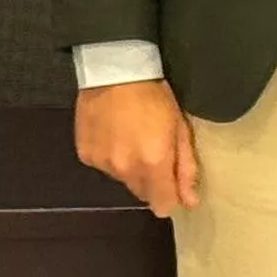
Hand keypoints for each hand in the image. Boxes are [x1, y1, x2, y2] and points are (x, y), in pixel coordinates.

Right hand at [74, 77, 200, 217]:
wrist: (113, 71)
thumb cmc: (154, 95)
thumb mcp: (179, 127)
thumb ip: (186, 168)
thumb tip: (190, 202)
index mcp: (153, 164)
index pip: (162, 205)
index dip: (169, 197)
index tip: (172, 183)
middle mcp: (126, 169)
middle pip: (142, 192)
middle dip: (150, 179)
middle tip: (152, 149)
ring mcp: (103, 163)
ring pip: (122, 179)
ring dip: (129, 167)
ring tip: (131, 137)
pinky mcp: (85, 155)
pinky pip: (103, 166)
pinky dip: (109, 156)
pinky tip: (113, 133)